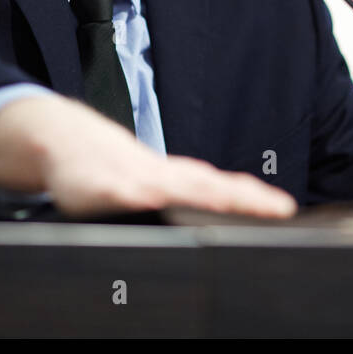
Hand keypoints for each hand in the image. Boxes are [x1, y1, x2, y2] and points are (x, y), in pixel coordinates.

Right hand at [0, 92, 297, 218]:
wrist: (68, 141)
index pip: (226, 189)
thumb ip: (191, 199)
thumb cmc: (121, 171)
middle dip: (241, 199)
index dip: (254, 200)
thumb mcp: (160, 186)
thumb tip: (231, 212)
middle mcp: (162, 177)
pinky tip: (144, 199)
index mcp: (181, 179)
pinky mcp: (97, 189)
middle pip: (209, 187)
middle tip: (274, 208)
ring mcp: (131, 180)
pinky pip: (117, 194)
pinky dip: (130, 196)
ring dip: (198, 195)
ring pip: (171, 187)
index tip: (284, 209)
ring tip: (227, 204)